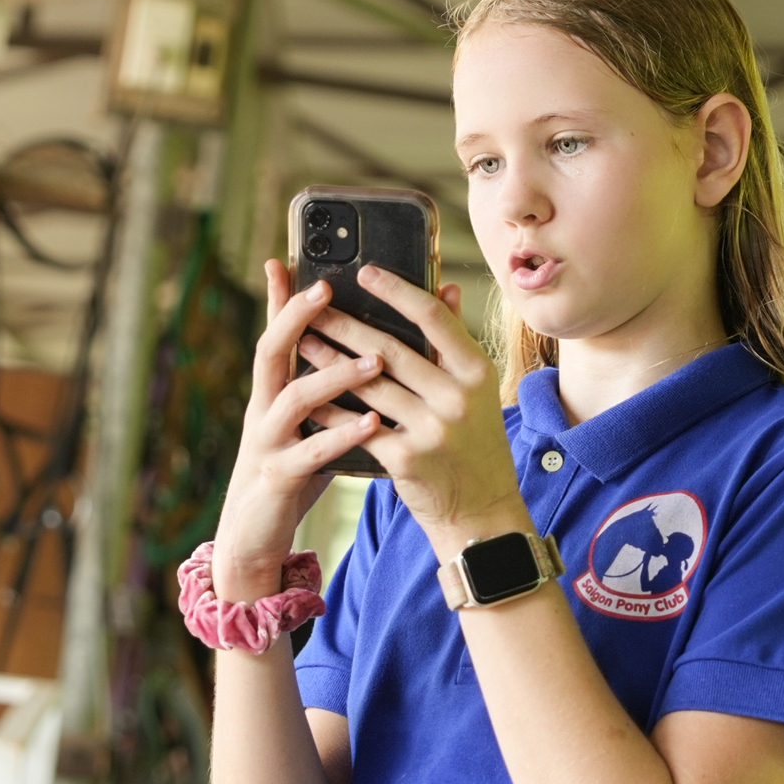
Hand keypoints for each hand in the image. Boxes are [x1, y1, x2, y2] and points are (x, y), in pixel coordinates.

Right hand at [209, 260, 387, 598]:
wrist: (255, 538)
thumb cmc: (295, 471)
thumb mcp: (311, 422)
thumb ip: (333, 386)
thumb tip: (370, 347)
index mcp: (273, 392)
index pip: (277, 335)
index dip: (281, 298)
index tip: (288, 258)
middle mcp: (263, 410)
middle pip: (270, 351)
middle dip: (294, 317)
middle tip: (326, 288)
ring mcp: (267, 443)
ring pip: (292, 399)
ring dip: (332, 375)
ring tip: (374, 359)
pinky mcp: (278, 478)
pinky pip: (310, 453)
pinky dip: (342, 435)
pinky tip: (373, 424)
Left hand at [295, 266, 526, 546]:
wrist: (481, 512)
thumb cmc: (474, 444)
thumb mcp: (478, 392)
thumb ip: (457, 340)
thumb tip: (446, 287)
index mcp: (477, 372)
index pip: (433, 318)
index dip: (397, 291)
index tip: (365, 272)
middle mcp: (457, 398)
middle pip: (390, 349)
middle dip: (346, 324)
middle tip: (312, 305)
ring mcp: (432, 430)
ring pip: (368, 385)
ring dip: (329, 361)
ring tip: (302, 341)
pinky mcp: (406, 459)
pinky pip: (358, 424)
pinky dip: (331, 408)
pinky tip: (308, 393)